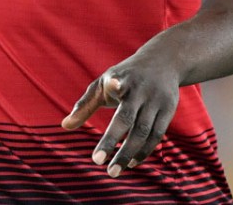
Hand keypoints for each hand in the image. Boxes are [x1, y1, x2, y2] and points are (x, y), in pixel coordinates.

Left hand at [60, 48, 180, 177]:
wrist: (163, 61)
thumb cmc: (124, 76)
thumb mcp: (103, 83)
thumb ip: (85, 105)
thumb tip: (64, 126)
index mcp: (122, 78)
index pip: (118, 84)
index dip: (115, 85)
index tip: (114, 85)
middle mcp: (140, 89)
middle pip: (128, 118)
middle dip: (112, 140)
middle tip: (97, 163)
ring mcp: (157, 100)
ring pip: (144, 131)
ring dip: (128, 153)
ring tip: (113, 171)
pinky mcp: (169, 109)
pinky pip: (157, 135)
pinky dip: (144, 151)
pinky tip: (131, 163)